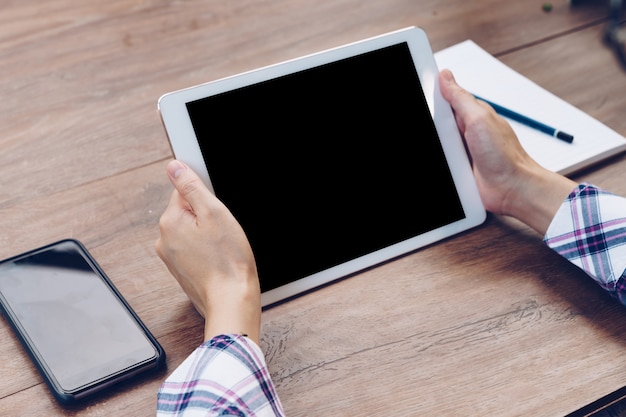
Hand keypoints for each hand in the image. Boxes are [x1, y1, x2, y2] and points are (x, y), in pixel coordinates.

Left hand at [155, 160, 261, 342]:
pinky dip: (207, 249)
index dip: (206, 197)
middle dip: (208, 216)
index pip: (184, 190)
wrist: (231, 300)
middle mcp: (164, 239)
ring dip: (208, 234)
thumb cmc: (228, 261)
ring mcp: (171, 257)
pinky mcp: (182, 269)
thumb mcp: (214, 213)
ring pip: (193, 230)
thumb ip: (191, 187)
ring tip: (223, 247)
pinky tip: (219, 258)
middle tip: (224, 231)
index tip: (218, 211)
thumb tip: (174, 167)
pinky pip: (194, 248)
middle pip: (188, 211)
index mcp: (169, 222)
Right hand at [438, 69, 576, 233]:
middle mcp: (466, 132)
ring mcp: (461, 151)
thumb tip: (445, 77)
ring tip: (450, 155)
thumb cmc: (505, 156)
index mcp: (472, 114)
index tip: (423, 100)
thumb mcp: (479, 119)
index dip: (432, 98)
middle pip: (436, 123)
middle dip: (433, 127)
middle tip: (445, 138)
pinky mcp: (458, 168)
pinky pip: (442, 163)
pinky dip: (442, 164)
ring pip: (437, 144)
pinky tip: (447, 166)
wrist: (512, 189)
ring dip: (439, 149)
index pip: (445, 100)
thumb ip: (460, 98)